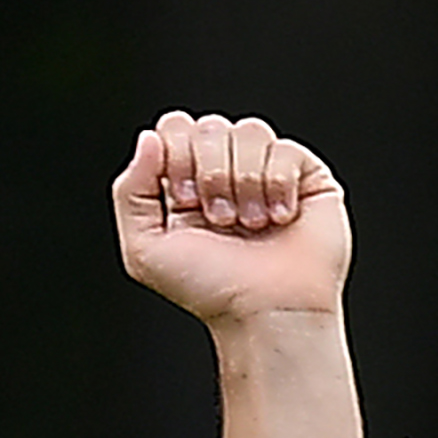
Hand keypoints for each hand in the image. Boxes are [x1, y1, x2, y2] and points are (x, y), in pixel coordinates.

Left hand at [111, 112, 349, 322]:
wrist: (264, 312)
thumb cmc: (210, 290)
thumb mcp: (144, 250)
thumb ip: (130, 191)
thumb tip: (149, 139)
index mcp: (187, 181)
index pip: (175, 128)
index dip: (176, 155)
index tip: (184, 201)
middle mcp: (226, 172)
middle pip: (209, 125)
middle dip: (209, 172)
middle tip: (219, 218)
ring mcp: (267, 172)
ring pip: (249, 130)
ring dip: (243, 181)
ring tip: (249, 224)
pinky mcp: (307, 176)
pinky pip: (285, 148)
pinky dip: (277, 185)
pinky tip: (279, 217)